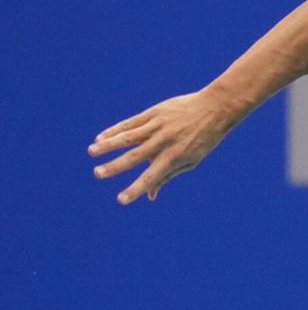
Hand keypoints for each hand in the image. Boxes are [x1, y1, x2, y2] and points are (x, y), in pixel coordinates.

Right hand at [88, 89, 232, 203]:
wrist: (214, 109)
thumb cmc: (202, 139)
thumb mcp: (191, 160)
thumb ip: (168, 176)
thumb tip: (149, 195)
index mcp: (174, 157)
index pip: (151, 177)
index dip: (136, 189)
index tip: (121, 200)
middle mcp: (164, 142)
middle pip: (135, 156)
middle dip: (115, 166)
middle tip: (97, 174)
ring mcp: (158, 126)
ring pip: (129, 136)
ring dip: (108, 144)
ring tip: (91, 151)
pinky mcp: (154, 113)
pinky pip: (131, 123)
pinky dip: (115, 130)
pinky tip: (101, 136)